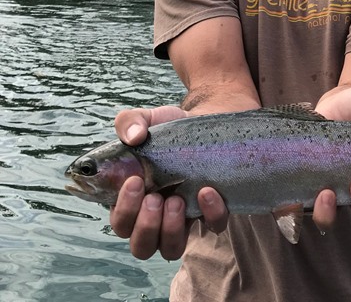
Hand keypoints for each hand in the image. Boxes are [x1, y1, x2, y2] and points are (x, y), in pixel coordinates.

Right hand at [109, 106, 228, 259]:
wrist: (205, 125)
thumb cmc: (168, 130)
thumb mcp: (147, 119)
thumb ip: (130, 122)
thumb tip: (134, 136)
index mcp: (133, 199)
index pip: (120, 222)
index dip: (124, 210)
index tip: (135, 181)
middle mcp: (155, 217)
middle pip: (141, 246)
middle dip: (145, 226)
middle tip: (154, 197)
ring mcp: (184, 219)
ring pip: (171, 249)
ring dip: (171, 230)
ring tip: (176, 200)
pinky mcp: (211, 212)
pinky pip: (212, 226)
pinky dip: (211, 214)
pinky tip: (207, 192)